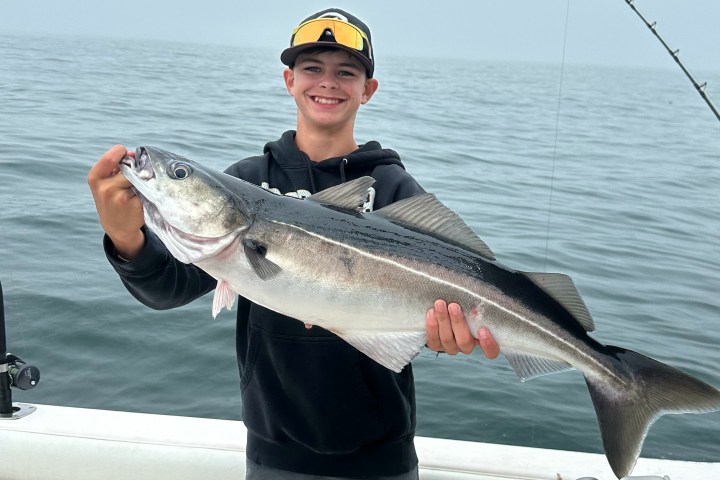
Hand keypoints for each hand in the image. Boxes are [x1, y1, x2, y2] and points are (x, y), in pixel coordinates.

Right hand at [87, 145, 144, 259]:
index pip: (110, 158)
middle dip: (133, 171)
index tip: (126, 154)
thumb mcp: (106, 182)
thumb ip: (117, 167)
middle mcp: (106, 188)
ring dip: (139, 182)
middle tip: (131, 180)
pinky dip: (145, 192)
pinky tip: (137, 201)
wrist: (117, 227)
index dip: (121, 152)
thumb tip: (133, 154)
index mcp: (95, 178)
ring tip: (133, 192)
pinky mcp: (134, 204)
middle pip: (128, 168)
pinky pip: (144, 189)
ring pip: (138, 178)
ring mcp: (120, 197)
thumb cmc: (112, 200)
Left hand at [426, 299, 499, 358]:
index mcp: (481, 338)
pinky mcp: (436, 345)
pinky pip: (433, 341)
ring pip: (447, 340)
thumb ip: (477, 307)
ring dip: (443, 320)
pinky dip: (432, 326)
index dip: (488, 344)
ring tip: (440, 304)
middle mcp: (466, 346)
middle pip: (465, 342)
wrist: (442, 305)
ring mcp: (450, 347)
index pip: (491, 351)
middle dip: (458, 323)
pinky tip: (431, 312)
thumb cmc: (463, 304)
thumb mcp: (472, 303)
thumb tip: (475, 309)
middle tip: (453, 306)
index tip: (483, 329)